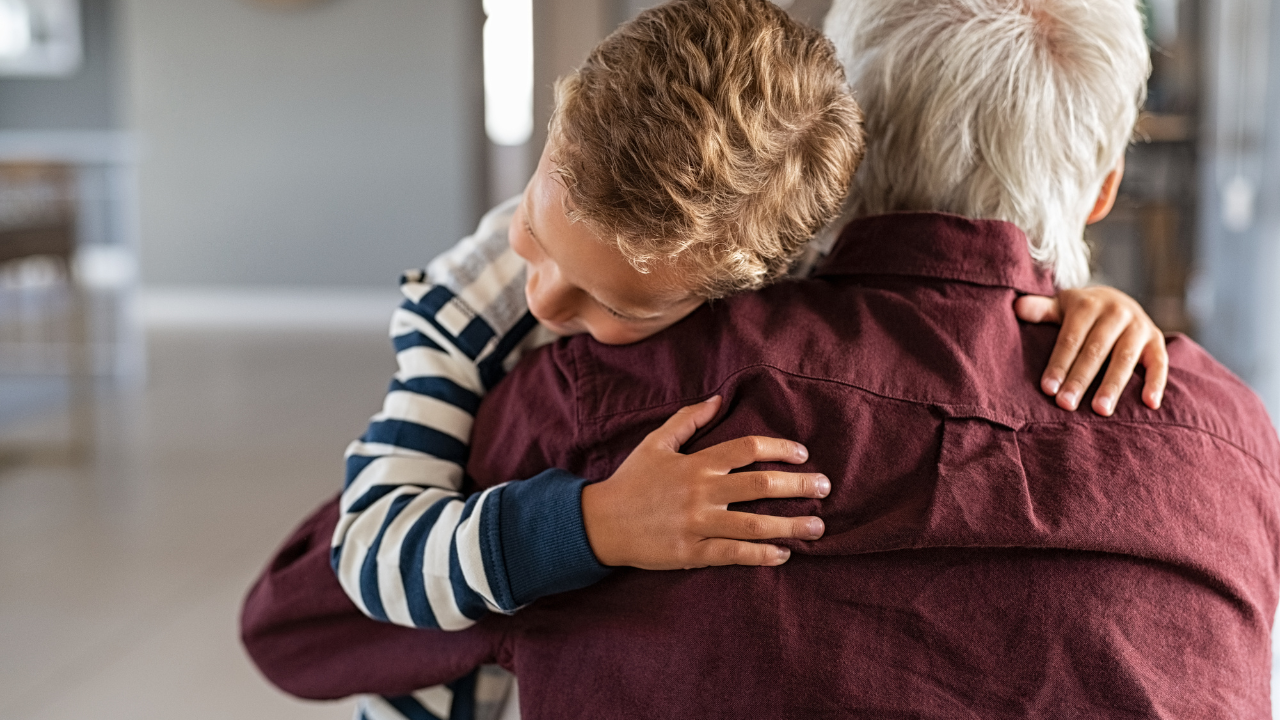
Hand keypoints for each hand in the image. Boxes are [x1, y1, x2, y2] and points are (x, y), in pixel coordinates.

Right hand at [580, 396, 828, 569]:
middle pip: (761, 486)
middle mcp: (701, 492)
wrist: (601, 523)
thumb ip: (688, 420)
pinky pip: (734, 555)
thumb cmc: (631, 480)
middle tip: (825, 487)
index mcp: (696, 463)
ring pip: (755, 525)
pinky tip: (784, 554)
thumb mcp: (656, 443)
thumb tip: (718, 399)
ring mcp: (697, 524)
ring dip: (792, 525)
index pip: (747, 449)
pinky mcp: (691, 553)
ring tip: (817, 527)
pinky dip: (762, 556)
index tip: (802, 454)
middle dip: (799, 486)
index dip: (780, 449)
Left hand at [1015, 287, 1167, 415]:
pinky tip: (1150, 404)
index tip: (1048, 389)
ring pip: (1125, 358)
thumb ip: (1041, 310)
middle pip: (1095, 350)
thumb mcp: (1060, 306)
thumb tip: (1017, 306)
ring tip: (1100, 411)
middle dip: (1080, 379)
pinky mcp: (1156, 339)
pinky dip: (1157, 382)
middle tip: (1066, 404)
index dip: (1059, 364)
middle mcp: (1116, 312)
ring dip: (1113, 385)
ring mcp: (1139, 326)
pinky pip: (1160, 362)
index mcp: (1087, 304)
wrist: (1116, 300)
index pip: (1071, 339)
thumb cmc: (1079, 312)